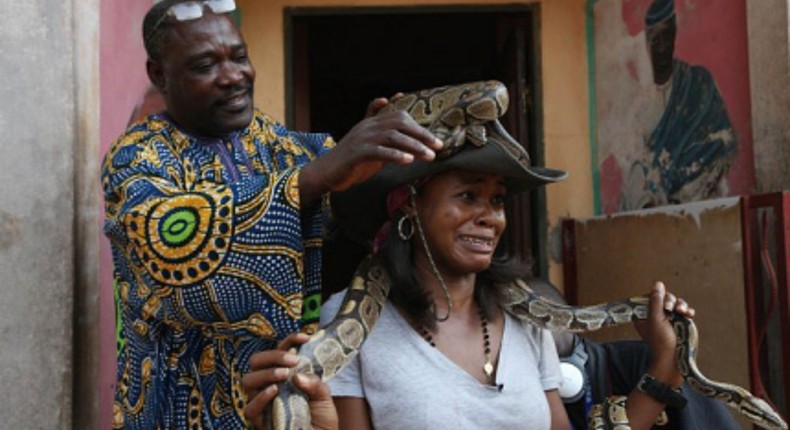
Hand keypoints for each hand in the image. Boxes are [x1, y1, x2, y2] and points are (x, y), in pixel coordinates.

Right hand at [243, 333, 337, 429]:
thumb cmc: (321, 419)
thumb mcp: (324, 397)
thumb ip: (315, 383)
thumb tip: (298, 375)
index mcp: (283, 375)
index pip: (278, 352)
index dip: (289, 341)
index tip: (305, 337)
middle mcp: (268, 385)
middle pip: (256, 362)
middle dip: (273, 356)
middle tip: (293, 360)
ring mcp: (262, 403)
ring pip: (248, 381)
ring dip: (266, 373)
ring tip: (285, 375)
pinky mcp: (260, 421)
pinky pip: (250, 408)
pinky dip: (261, 397)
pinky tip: (274, 390)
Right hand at [299, 97, 442, 204]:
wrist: (326, 173)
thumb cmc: (351, 161)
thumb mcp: (371, 146)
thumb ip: (386, 137)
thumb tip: (406, 139)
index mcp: (371, 123)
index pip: (399, 115)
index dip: (418, 124)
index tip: (435, 138)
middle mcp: (367, 127)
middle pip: (399, 123)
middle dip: (421, 134)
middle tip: (438, 146)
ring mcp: (361, 139)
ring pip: (392, 137)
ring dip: (413, 146)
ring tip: (429, 156)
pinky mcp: (356, 154)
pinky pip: (379, 151)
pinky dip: (395, 155)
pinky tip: (408, 160)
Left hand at [633, 282, 694, 387]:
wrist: (676, 357)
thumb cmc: (661, 340)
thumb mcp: (655, 318)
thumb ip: (656, 300)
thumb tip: (658, 284)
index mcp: (645, 314)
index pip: (649, 297)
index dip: (656, 295)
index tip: (661, 301)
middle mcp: (657, 314)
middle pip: (664, 297)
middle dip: (670, 300)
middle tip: (671, 308)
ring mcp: (670, 317)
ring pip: (676, 301)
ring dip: (680, 304)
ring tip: (682, 311)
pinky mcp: (681, 320)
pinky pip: (685, 309)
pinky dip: (687, 310)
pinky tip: (688, 314)